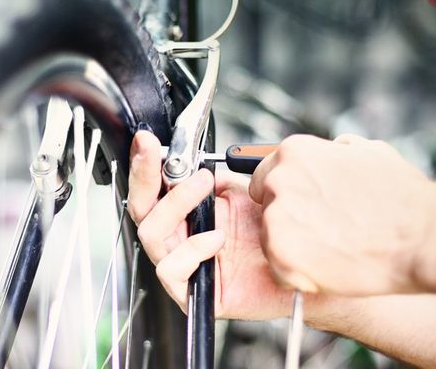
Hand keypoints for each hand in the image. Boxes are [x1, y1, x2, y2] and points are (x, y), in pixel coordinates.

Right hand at [127, 131, 293, 319]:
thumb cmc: (271, 240)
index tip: (146, 142)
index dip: (144, 164)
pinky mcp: (190, 292)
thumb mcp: (241, 195)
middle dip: (146, 177)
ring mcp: (181, 265)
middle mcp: (178, 239)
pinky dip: (191, 250)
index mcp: (185, 215)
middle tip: (160, 157)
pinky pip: (171, 269)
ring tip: (204, 189)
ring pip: (151, 235)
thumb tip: (194, 164)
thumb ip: (214, 179)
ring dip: (175, 205)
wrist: (296, 270)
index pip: (152, 189)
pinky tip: (216, 239)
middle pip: (140, 209)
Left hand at [249, 134, 431, 295]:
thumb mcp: (371, 152)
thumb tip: (333, 150)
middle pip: (267, 208)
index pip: (266, 175)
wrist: (422, 234)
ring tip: (333, 252)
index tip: (303, 210)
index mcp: (296, 153)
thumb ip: (340, 151)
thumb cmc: (403, 197)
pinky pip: (278, 268)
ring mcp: (277, 215)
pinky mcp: (280, 250)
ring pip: (271, 239)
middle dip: (290, 222)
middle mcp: (280, 179)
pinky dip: (298, 275)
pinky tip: (328, 269)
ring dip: (294, 249)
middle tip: (324, 234)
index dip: (286, 197)